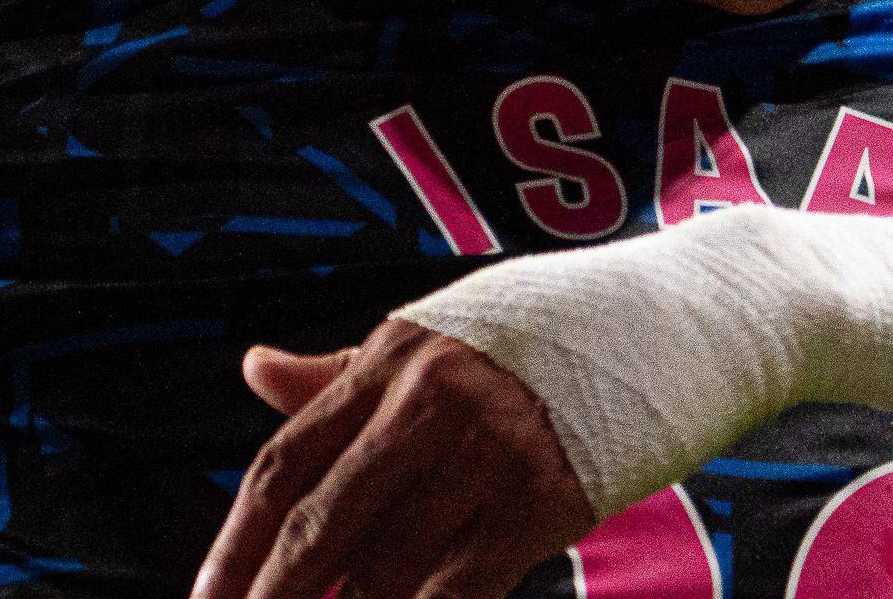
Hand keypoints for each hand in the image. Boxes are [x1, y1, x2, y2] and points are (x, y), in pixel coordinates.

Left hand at [191, 318, 595, 598]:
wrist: (658, 322)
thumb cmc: (531, 338)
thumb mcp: (430, 337)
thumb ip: (338, 374)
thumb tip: (252, 368)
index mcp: (389, 359)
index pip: (286, 460)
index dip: (235, 542)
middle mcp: (429, 402)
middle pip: (322, 521)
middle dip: (272, 596)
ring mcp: (487, 453)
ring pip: (387, 568)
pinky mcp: (541, 500)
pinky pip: (462, 588)